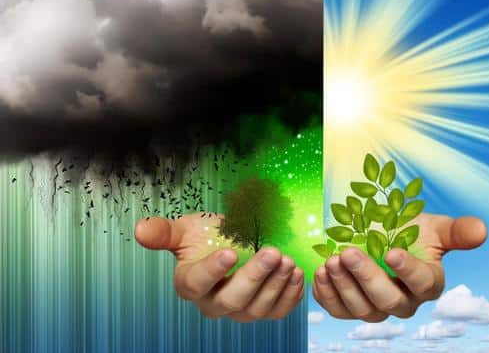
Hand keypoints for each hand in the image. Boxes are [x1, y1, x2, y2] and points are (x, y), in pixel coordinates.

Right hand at [134, 213, 303, 321]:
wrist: (230, 243)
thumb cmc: (205, 238)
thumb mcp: (184, 229)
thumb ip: (164, 232)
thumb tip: (140, 229)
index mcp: (190, 284)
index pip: (198, 283)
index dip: (213, 270)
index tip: (230, 252)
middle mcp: (214, 303)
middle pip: (233, 300)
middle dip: (255, 277)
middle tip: (273, 253)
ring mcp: (241, 309)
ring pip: (258, 308)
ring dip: (276, 286)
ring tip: (288, 261)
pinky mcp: (264, 309)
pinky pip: (278, 311)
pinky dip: (290, 296)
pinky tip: (297, 275)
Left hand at [312, 213, 486, 321]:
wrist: (382, 236)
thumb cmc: (411, 231)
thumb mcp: (434, 226)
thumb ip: (457, 230)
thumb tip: (482, 230)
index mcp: (428, 284)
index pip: (421, 284)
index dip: (407, 270)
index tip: (391, 251)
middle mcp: (404, 302)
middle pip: (387, 301)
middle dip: (366, 277)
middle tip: (348, 253)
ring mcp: (376, 308)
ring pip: (361, 310)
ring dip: (343, 286)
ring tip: (331, 261)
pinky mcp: (351, 308)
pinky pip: (338, 310)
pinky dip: (327, 295)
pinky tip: (319, 273)